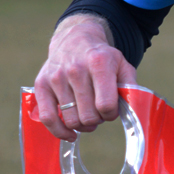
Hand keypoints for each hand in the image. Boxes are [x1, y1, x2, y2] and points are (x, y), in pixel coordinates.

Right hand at [34, 14, 135, 141]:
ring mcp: (56, 78)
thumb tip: (132, 110)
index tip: (112, 110)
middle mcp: (75, 70)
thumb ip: (130, 86)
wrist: (75, 40)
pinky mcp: (41, 85)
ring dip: (82, 125)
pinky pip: (48, 118)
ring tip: (88, 115)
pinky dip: (60, 132)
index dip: (112, 114)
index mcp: (99, 63)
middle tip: (99, 113)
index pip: (106, 104)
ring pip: (71, 120)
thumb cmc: (102, 58)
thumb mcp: (122, 65)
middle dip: (98, 120)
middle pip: (88, 116)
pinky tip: (71, 133)